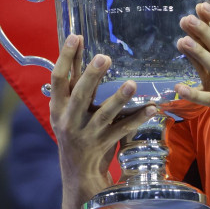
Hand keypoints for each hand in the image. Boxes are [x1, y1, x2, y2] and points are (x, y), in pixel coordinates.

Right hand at [49, 34, 156, 190]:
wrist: (77, 172)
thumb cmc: (74, 129)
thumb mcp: (67, 107)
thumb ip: (75, 78)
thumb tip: (77, 40)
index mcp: (58, 107)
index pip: (58, 79)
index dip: (65, 57)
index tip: (76, 36)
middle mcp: (69, 120)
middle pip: (80, 95)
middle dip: (92, 76)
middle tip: (105, 57)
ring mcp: (86, 134)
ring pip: (103, 115)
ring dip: (118, 99)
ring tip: (131, 84)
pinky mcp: (103, 145)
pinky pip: (122, 130)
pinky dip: (137, 119)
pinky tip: (151, 108)